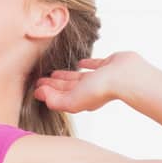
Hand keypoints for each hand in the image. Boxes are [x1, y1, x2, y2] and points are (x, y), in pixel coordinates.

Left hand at [33, 51, 148, 113]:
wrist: (125, 77)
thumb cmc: (100, 90)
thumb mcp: (71, 100)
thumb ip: (54, 100)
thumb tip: (39, 94)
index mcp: (80, 99)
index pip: (59, 96)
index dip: (47, 92)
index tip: (36, 87)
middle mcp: (90, 90)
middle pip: (67, 88)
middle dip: (54, 85)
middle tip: (41, 80)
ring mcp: (100, 78)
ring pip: (78, 77)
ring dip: (66, 76)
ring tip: (55, 73)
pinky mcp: (109, 66)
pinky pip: (95, 64)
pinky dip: (87, 64)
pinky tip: (81, 62)